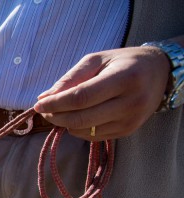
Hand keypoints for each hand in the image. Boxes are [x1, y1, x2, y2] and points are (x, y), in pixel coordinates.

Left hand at [34, 46, 169, 140]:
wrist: (159, 72)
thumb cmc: (123, 62)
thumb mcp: (96, 60)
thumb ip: (71, 78)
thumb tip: (44, 98)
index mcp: (124, 78)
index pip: (81, 97)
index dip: (56, 104)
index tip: (39, 104)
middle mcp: (131, 102)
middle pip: (81, 118)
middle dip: (55, 116)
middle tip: (44, 110)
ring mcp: (131, 120)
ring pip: (85, 131)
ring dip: (65, 124)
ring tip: (58, 111)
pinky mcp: (128, 131)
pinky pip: (93, 136)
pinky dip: (78, 129)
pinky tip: (75, 117)